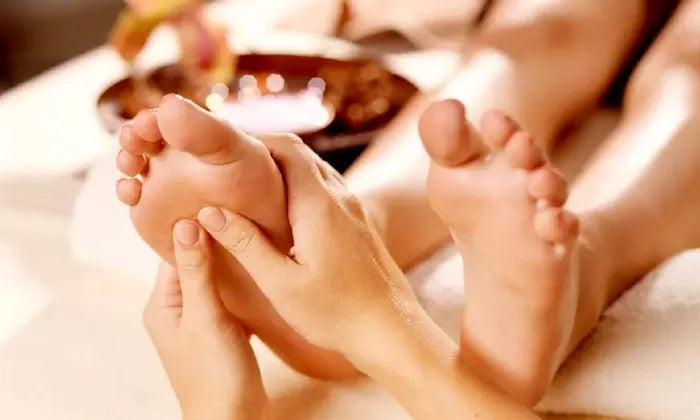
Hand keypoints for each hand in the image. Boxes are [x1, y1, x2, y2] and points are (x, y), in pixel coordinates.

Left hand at [143, 220, 265, 419]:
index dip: (192, 226)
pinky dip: (238, 286)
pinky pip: (225, 300)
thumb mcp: (206, 316)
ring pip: (211, 282)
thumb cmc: (216, 373)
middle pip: (192, 264)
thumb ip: (197, 271)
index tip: (216, 201)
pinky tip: (256, 273)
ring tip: (251, 238)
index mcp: (162, 305)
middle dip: (213, 242)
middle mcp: (174, 312)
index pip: (173, 252)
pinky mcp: (217, 335)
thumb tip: (185, 222)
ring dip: (227, 264)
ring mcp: (196, 324)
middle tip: (240, 213)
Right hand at [195, 134, 419, 359]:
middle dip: (264, 150)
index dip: (253, 139)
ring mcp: (352, 208)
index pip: (286, 148)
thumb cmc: (336, 313)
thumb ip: (246, 245)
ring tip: (248, 184)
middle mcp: (339, 197)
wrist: (391, 330)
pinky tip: (281, 211)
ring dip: (283, 168)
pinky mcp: (357, 223)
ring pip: (314, 169)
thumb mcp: (282, 285)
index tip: (224, 151)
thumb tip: (210, 212)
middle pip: (299, 153)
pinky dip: (299, 185)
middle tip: (229, 166)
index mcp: (318, 204)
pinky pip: (326, 188)